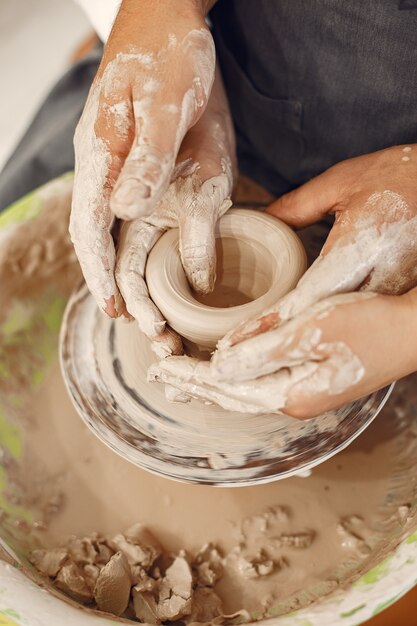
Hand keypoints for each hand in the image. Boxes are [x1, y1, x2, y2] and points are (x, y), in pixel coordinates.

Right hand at [69, 0, 216, 317]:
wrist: (176, 23)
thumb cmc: (165, 54)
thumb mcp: (161, 101)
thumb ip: (144, 155)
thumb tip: (125, 207)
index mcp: (102, 158)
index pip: (90, 226)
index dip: (99, 271)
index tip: (115, 308)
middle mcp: (114, 176)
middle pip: (110, 245)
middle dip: (125, 291)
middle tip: (151, 330)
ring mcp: (136, 178)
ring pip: (132, 241)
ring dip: (146, 285)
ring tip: (165, 322)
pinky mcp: (158, 175)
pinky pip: (155, 225)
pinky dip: (163, 259)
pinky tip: (177, 283)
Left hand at [151, 146, 416, 414]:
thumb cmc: (372, 321)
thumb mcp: (314, 329)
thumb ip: (263, 349)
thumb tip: (220, 366)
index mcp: (292, 389)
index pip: (226, 385)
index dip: (191, 376)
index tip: (160, 369)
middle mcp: (296, 396)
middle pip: (232, 392)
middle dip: (195, 383)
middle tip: (160, 375)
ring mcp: (308, 388)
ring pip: (246, 387)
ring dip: (213, 382)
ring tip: (183, 380)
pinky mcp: (317, 373)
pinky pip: (263, 378)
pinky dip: (237, 374)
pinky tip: (227, 369)